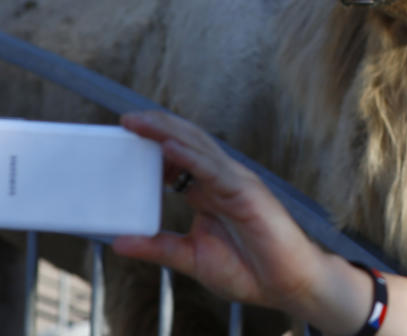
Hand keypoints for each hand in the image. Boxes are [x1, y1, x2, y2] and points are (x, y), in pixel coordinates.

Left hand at [112, 111, 326, 311]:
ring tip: (140, 122)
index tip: (123, 141)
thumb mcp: (191, 257)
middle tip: (126, 120)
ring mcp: (235, 182)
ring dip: (167, 132)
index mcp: (208, 191)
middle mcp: (221, 180)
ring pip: (198, 147)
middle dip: (156, 128)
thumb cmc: (249, 270)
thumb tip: (118, 242)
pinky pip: (214, 170)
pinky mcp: (247, 192)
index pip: (177, 158)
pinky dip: (190, 157)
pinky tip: (169, 148)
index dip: (151, 147)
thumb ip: (158, 247)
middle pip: (185, 143)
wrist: (288, 285)